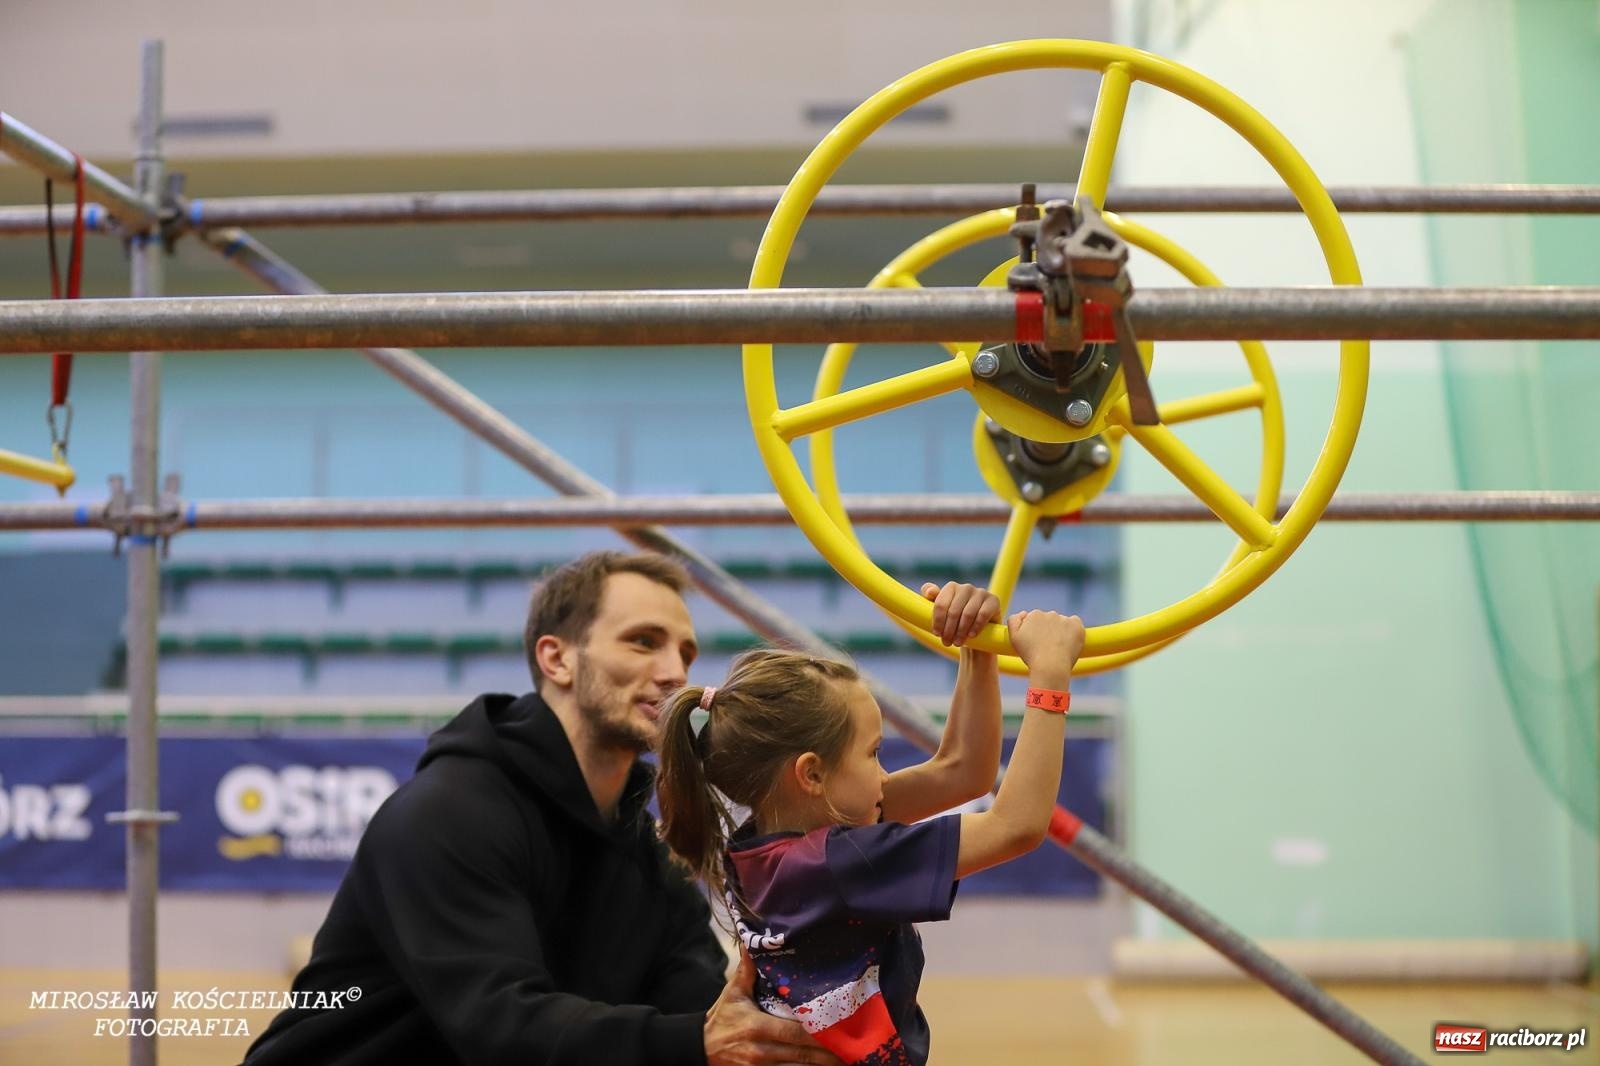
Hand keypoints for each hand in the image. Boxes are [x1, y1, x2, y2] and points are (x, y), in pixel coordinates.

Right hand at [704, 949, 843, 1065]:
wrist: (698, 1049)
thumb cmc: (721, 1018)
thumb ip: (747, 969)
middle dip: (829, 1055)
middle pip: (803, 1055)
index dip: (820, 1034)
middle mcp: (761, 1050)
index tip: (841, 1031)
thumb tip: (752, 940)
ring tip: (845, 1063)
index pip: (795, 1031)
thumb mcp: (733, 993)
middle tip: (853, 1050)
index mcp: (758, 1026)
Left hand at [921, 581, 1000, 646]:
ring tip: (957, 642)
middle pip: (953, 610)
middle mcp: (966, 587)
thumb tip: (929, 592)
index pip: (941, 603)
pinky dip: (976, 627)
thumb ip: (932, 600)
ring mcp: (981, 593)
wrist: (979, 633)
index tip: (937, 633)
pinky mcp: (993, 601)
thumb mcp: (942, 613)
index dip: (938, 620)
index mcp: (951, 587)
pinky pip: (982, 614)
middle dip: (949, 629)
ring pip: (967, 613)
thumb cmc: (956, 622)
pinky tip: (971, 635)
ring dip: (961, 631)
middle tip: (947, 642)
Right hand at [1006, 609, 1086, 683]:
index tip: (1037, 643)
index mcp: (1034, 615)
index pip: (1036, 620)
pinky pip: (1075, 623)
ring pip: (1062, 623)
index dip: (1036, 632)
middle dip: (1048, 630)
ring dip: (1060, 631)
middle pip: (1049, 620)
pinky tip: (1068, 642)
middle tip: (1047, 647)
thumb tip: (1023, 613)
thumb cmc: (1030, 655)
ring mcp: (1064, 619)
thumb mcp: (1013, 638)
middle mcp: (1049, 613)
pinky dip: (1073, 631)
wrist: (1050, 666)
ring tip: (1058, 648)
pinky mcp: (1076, 625)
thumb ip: (1014, 621)